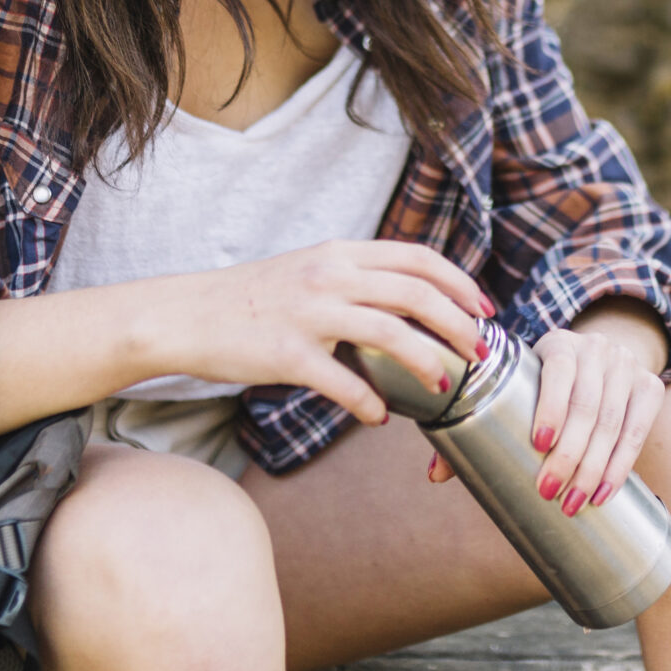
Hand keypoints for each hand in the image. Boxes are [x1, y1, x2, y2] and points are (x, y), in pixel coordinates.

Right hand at [157, 240, 492, 426]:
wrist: (187, 314)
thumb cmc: (251, 298)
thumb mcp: (308, 269)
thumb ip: (354, 277)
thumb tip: (406, 299)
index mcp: (340, 253)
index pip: (418, 258)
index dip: (459, 283)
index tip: (483, 309)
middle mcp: (330, 275)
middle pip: (415, 292)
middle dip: (458, 324)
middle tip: (479, 353)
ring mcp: (308, 313)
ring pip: (389, 332)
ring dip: (426, 361)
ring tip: (442, 386)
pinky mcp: (286, 353)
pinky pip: (341, 382)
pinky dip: (367, 403)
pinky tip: (379, 417)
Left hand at [426, 301, 667, 514]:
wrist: (601, 362)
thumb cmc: (544, 385)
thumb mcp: (518, 389)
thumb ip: (477, 424)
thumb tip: (434, 475)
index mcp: (558, 343)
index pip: (558, 370)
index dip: (551, 406)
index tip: (538, 445)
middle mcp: (597, 348)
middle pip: (587, 405)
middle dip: (569, 453)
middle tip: (548, 492)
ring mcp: (627, 366)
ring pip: (613, 421)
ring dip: (594, 467)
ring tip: (573, 503)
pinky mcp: (650, 387)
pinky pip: (638, 429)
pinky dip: (622, 463)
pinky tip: (605, 491)